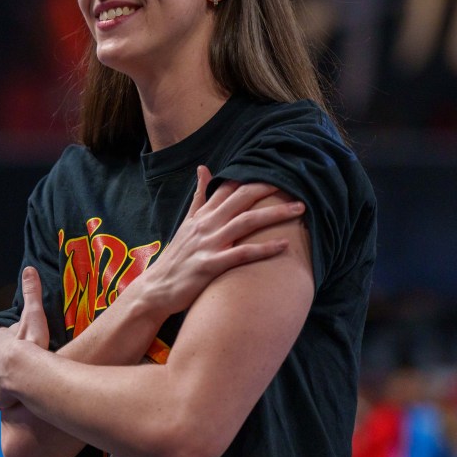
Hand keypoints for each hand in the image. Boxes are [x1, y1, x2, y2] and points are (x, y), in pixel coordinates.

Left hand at [0, 267, 49, 409]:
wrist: (22, 376)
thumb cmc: (30, 346)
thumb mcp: (33, 316)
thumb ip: (32, 293)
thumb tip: (29, 268)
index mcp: (0, 341)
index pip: (5, 338)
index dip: (13, 340)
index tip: (24, 344)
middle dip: (7, 361)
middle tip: (23, 366)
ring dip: (4, 379)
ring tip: (18, 385)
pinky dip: (1, 396)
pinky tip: (11, 399)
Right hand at [137, 166, 304, 316]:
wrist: (158, 288)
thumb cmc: (177, 257)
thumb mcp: (186, 222)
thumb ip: (198, 197)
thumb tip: (204, 168)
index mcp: (202, 214)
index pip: (229, 187)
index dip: (252, 176)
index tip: (275, 169)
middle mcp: (206, 225)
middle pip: (242, 199)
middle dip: (269, 190)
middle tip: (295, 184)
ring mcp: (209, 244)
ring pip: (246, 222)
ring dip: (275, 214)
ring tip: (299, 209)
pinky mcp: (211, 265)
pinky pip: (243, 254)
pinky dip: (265, 248)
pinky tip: (284, 244)